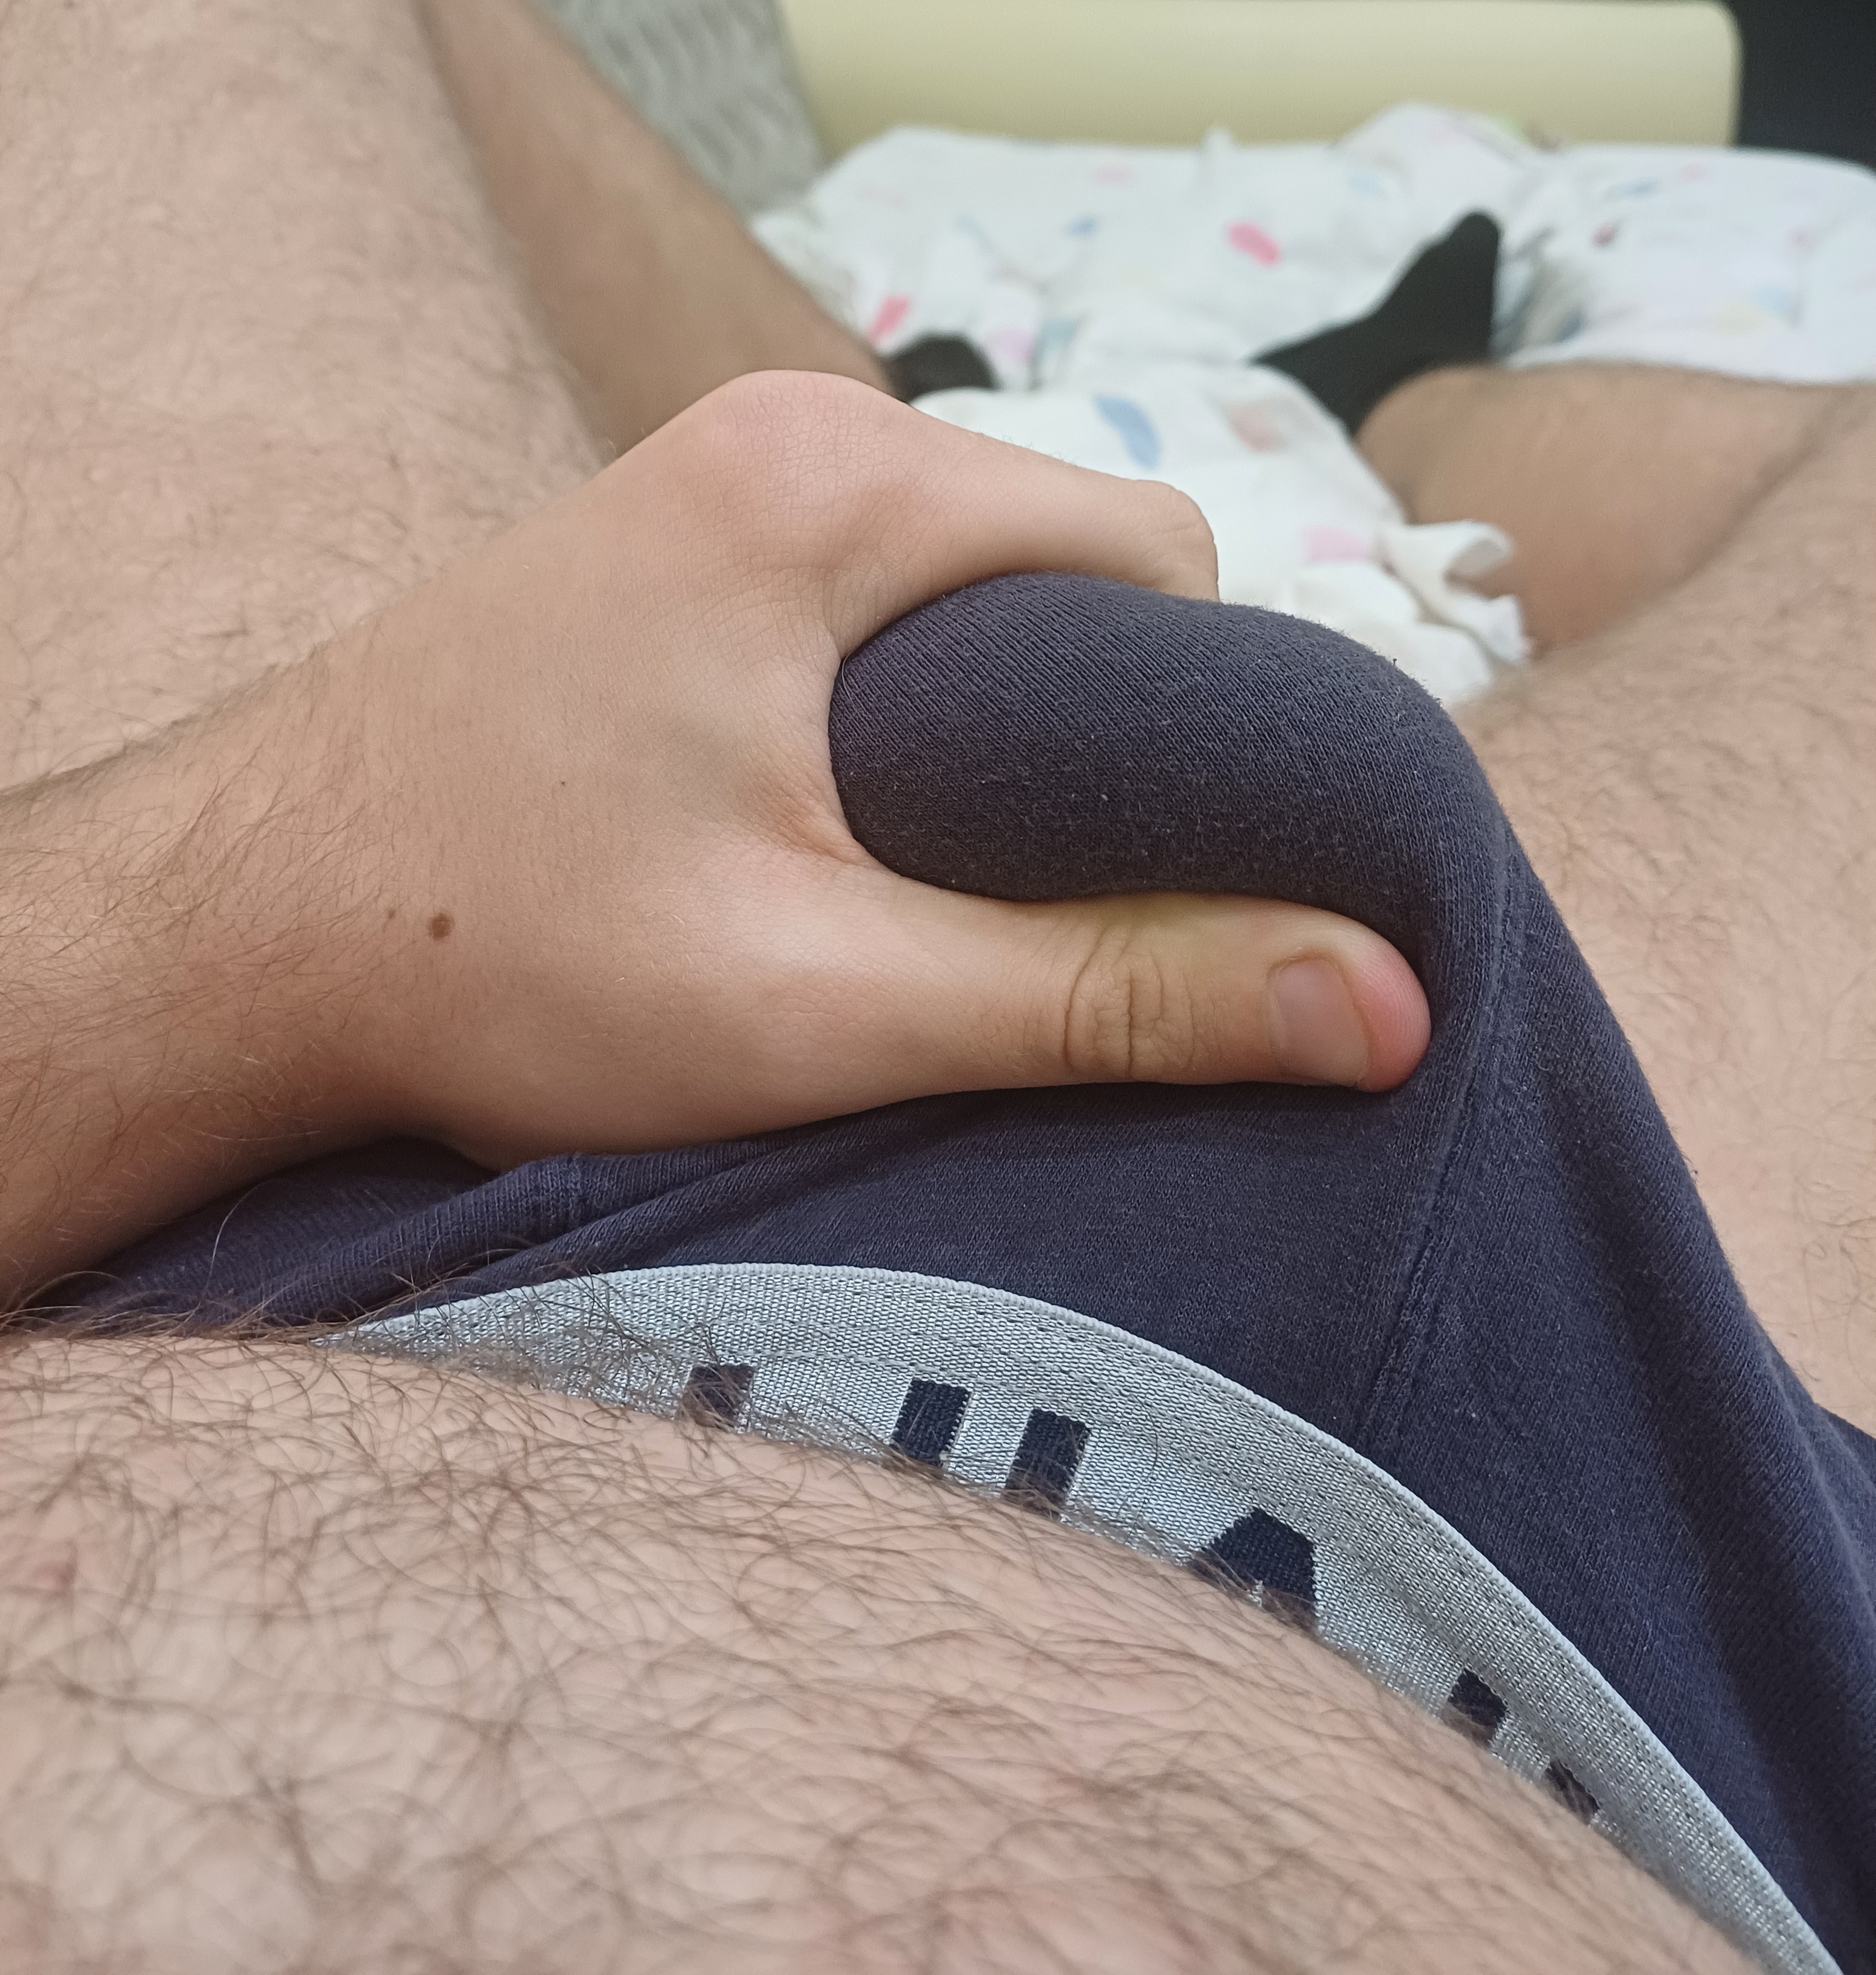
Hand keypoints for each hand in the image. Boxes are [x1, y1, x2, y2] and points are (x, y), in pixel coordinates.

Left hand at [340, 373, 1429, 1163]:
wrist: (229, 926)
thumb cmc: (493, 956)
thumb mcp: (832, 1002)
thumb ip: (1113, 997)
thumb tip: (1380, 1008)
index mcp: (834, 494)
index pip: (1157, 565)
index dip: (1197, 737)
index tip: (1148, 879)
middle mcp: (773, 442)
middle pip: (1063, 571)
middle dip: (1092, 743)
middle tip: (1017, 911)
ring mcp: (705, 485)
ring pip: (964, 598)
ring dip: (991, 740)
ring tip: (915, 889)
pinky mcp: (662, 553)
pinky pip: (862, 607)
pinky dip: (895, 717)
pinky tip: (828, 836)